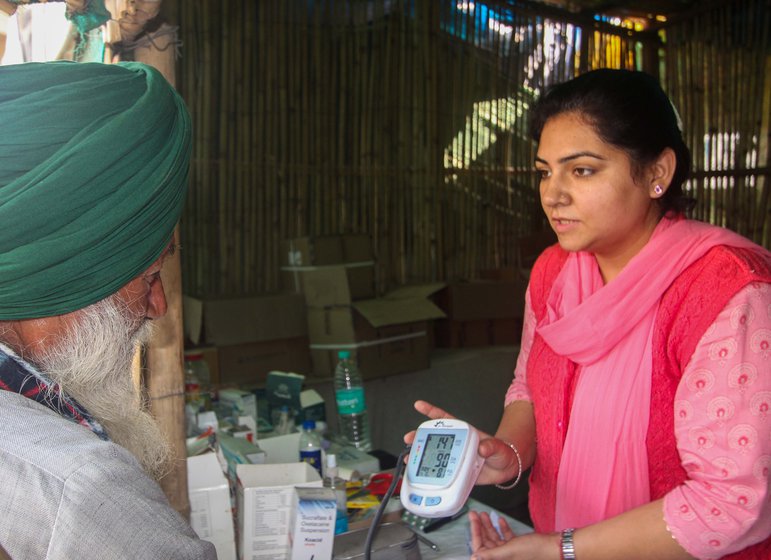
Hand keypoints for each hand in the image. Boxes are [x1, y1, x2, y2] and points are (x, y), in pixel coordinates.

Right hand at [402, 400, 523, 484]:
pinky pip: (441, 472)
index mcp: (464, 433)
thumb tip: (483, 448)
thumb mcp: (498, 447)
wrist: (506, 468)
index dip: (431, 412)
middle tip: (408, 439)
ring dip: (420, 456)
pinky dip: (430, 473)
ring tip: (408, 458)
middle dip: (419, 437)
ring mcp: (455, 458)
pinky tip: (421, 475)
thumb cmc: (502, 452)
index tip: (418, 405)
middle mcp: (457, 444)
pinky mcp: (456, 472)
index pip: (445, 420)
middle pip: (434, 438)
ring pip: (434, 455)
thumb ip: (491, 446)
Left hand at [469, 510, 559, 559]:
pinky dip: (503, 529)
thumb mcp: (510, 550)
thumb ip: (491, 554)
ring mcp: (512, 553)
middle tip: (475, 514)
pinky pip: (507, 539)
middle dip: (481, 528)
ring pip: (495, 539)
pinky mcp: (519, 548)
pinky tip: (501, 520)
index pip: (481, 550)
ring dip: (490, 526)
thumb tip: (474, 557)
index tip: (472, 521)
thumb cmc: (536, 551)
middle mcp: (505, 559)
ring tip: (485, 514)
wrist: (556, 547)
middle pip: (487, 543)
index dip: (475, 535)